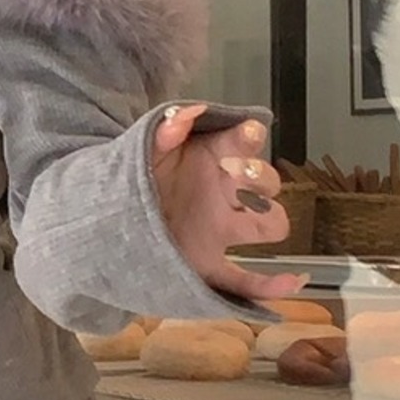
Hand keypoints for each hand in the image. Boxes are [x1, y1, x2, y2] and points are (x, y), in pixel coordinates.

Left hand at [150, 103, 303, 304]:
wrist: (109, 215)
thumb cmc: (136, 175)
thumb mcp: (145, 148)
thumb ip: (164, 130)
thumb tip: (187, 112)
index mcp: (210, 160)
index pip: (241, 142)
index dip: (247, 136)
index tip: (248, 132)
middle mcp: (224, 194)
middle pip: (266, 182)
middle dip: (260, 176)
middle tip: (240, 173)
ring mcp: (220, 230)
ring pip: (269, 224)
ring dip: (271, 219)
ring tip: (254, 215)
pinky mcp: (208, 265)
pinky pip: (246, 281)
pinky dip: (270, 287)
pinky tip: (290, 282)